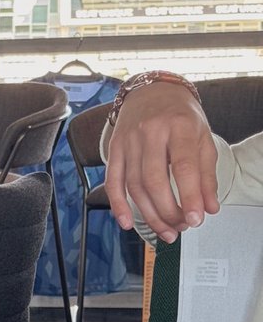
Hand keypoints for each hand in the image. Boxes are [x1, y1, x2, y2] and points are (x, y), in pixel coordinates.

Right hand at [103, 80, 218, 242]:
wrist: (151, 91)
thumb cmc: (180, 116)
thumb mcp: (203, 138)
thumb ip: (207, 174)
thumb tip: (208, 208)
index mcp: (178, 126)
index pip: (183, 166)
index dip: (190, 196)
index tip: (196, 219)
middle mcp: (150, 132)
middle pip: (154, 180)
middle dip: (168, 211)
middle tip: (182, 227)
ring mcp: (128, 140)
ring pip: (134, 185)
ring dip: (149, 214)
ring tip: (166, 230)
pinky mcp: (114, 147)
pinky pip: (112, 179)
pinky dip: (118, 204)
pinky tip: (127, 222)